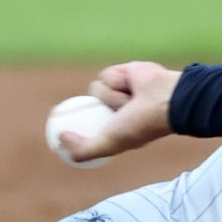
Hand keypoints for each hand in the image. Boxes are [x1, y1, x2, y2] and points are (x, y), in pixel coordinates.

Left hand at [59, 61, 180, 163]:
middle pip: (85, 107)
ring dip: (110, 96)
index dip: (72, 130)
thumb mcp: (109, 143)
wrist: (163, 99)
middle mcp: (114, 111)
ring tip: (129, 100)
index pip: (86, 129)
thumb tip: (59, 141)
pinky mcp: (123, 72)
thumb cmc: (139, 125)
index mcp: (114, 130)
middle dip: (80, 110)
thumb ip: (85, 149)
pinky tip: (133, 84)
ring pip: (96, 89)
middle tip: (63, 114)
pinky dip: (117, 81)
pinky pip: (106, 75)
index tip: (58, 130)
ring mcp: (119, 91)